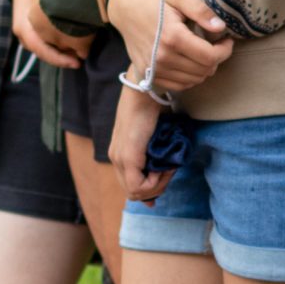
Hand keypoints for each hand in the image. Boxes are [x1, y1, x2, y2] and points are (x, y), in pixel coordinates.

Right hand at [8, 0, 89, 69]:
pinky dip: (58, 48)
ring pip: (45, 51)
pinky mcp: (32, 34)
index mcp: (23, 27)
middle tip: (82, 60)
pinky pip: (45, 45)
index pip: (41, 49)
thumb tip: (82, 15)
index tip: (77, 62)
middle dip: (63, 59)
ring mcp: (26, 35)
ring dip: (62, 54)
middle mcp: (23, 34)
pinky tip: (73, 48)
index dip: (59, 58)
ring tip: (80, 55)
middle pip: (44, 53)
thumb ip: (59, 6)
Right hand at [107, 0, 231, 91]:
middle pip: (204, 71)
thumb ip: (201, 10)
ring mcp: (154, 68)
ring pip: (194, 80)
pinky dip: (191, 77)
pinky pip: (179, 86)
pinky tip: (191, 62)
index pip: (210, 57)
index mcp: (173, 37)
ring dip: (204, 69)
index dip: (225, 51)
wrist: (125, 8)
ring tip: (204, 53)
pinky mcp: (149, 74)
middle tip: (217, 45)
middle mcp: (162, 57)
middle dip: (217, 59)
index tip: (227, 40)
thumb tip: (220, 28)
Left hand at [110, 84, 175, 202]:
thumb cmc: (152, 107)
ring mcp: (119, 159)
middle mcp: (115, 159)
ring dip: (156, 185)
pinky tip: (164, 167)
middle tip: (169, 173)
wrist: (145, 91)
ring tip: (168, 168)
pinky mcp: (127, 157)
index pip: (129, 186)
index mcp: (119, 153)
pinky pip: (138, 186)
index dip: (148, 190)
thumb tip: (165, 168)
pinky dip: (155, 182)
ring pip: (134, 192)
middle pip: (132, 192)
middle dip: (154, 189)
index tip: (165, 180)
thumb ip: (156, 152)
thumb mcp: (154, 135)